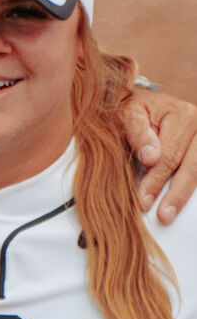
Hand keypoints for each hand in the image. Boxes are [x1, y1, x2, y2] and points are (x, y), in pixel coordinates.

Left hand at [122, 86, 196, 222]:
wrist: (144, 103)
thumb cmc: (134, 109)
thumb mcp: (128, 114)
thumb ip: (138, 133)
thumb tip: (150, 158)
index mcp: (182, 115)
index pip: (169, 155)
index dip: (156, 180)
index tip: (144, 200)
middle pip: (191, 166)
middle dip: (176, 194)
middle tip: (163, 215)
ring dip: (185, 195)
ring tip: (170, 214)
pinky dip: (193, 186)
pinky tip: (184, 202)